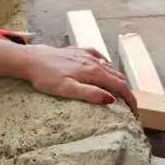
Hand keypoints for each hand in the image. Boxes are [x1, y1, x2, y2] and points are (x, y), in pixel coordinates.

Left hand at [19, 45, 134, 108]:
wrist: (29, 59)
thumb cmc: (45, 77)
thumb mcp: (66, 89)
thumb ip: (89, 93)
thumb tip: (111, 99)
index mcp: (93, 72)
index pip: (119, 86)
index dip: (130, 100)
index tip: (135, 113)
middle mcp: (93, 61)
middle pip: (117, 77)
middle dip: (127, 92)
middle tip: (130, 107)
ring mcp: (85, 55)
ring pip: (109, 67)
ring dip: (118, 80)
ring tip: (120, 92)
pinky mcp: (77, 51)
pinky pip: (98, 56)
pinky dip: (106, 64)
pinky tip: (104, 66)